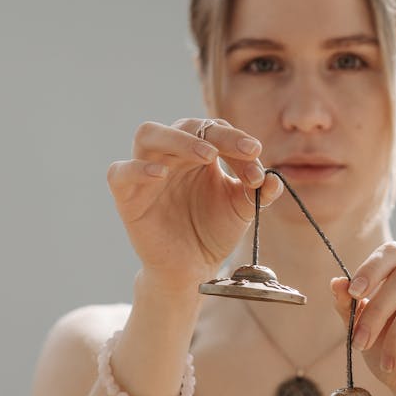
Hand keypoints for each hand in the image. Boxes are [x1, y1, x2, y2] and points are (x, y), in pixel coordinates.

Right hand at [106, 118, 283, 292]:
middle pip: (185, 125)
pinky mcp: (127, 196)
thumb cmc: (212, 233)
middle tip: (245, 150)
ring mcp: (146, 173)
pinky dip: (137, 168)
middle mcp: (171, 156)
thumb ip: (258, 192)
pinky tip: (160, 174)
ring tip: (207, 154)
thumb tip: (275, 179)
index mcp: (198, 153)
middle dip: (217, 134)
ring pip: (148, 134)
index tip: (258, 159)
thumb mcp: (241, 210)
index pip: (215, 131)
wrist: (191, 270)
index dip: (237, 141)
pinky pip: (120, 172)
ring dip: (179, 139)